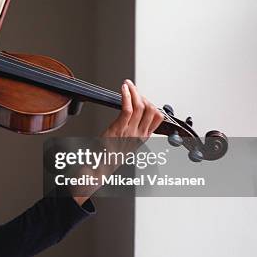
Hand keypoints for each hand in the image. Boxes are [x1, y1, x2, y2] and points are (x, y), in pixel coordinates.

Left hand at [73, 79, 162, 204]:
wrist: (98, 171)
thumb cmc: (108, 158)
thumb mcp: (125, 145)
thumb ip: (131, 133)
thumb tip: (132, 122)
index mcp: (142, 138)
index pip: (158, 117)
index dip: (152, 103)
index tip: (142, 97)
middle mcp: (139, 135)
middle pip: (151, 109)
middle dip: (142, 95)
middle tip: (132, 87)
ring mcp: (129, 132)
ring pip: (140, 106)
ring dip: (134, 92)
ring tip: (127, 85)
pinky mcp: (118, 130)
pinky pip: (127, 109)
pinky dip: (126, 96)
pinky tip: (123, 90)